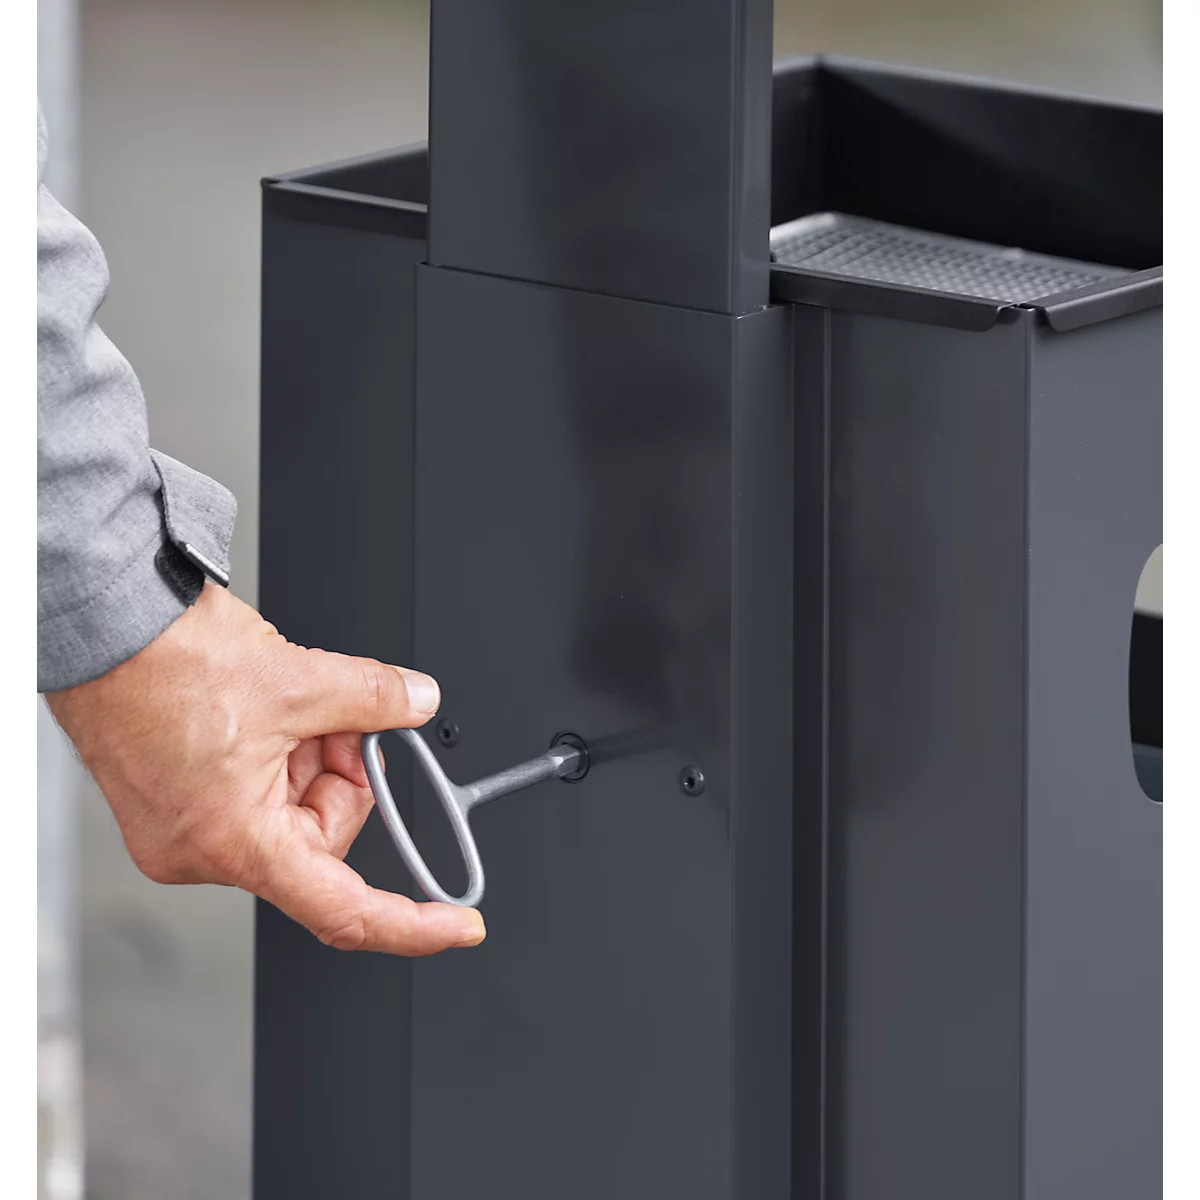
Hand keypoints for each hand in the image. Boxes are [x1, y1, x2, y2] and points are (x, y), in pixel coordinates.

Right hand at [44, 582, 485, 954]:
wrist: (103, 628)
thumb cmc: (163, 662)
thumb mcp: (298, 678)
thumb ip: (374, 699)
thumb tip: (416, 703)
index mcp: (235, 842)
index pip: (344, 910)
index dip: (411, 924)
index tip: (456, 926)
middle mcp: (203, 852)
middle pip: (321, 838)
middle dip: (346, 774)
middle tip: (346, 722)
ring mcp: (185, 831)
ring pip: (291, 810)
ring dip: (312, 755)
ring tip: (294, 703)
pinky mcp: (176, 804)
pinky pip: (256, 796)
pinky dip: (281, 755)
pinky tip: (271, 713)